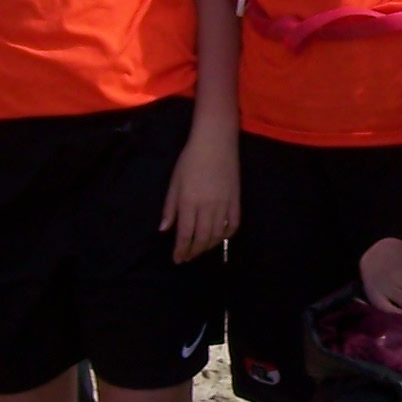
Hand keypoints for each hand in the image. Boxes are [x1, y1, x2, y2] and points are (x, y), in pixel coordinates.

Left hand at [160, 125, 239, 261]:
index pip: (184, 234)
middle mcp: (207, 207)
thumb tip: (164, 229)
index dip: (181, 250)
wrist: (215, 142)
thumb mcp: (174, 182)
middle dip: (193, 251)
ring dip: (208, 246)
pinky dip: (227, 235)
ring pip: (217, 235)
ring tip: (201, 250)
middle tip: (187, 257)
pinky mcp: (236, 200)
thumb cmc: (190, 160)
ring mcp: (224, 205)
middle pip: (201, 238)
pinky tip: (220, 238)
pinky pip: (234, 224)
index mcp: (188, 202)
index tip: (177, 259)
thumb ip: (170, 207)